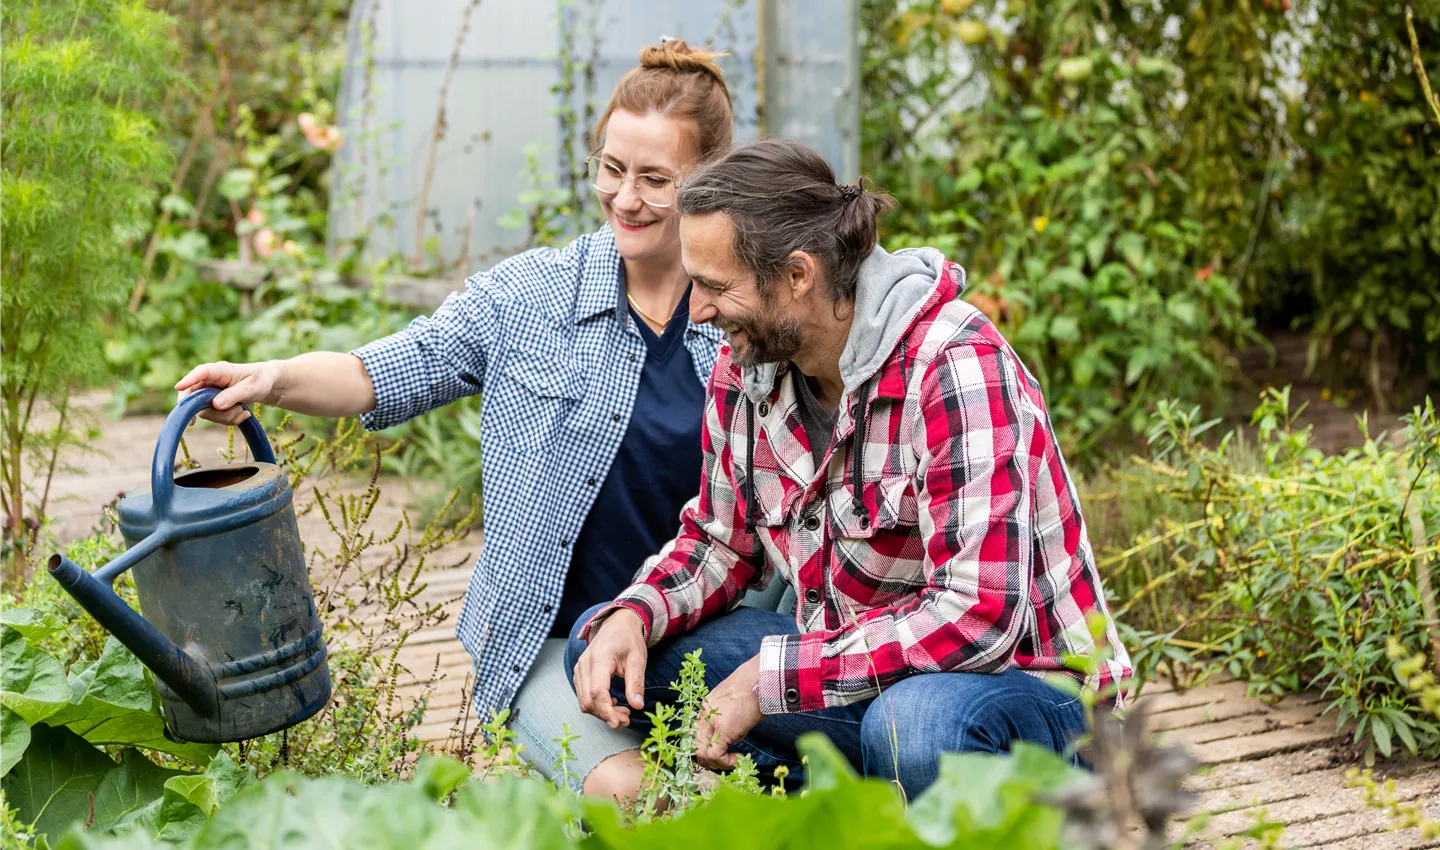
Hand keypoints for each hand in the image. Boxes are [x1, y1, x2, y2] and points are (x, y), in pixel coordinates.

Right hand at [174, 361, 285, 425]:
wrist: (266, 384)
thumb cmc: (260, 380)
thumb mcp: (252, 388)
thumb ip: (234, 395)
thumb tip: (216, 405)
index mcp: (220, 370)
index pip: (202, 372)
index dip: (189, 379)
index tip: (178, 387)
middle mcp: (211, 381)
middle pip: (193, 394)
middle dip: (205, 410)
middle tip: (195, 423)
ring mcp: (210, 392)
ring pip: (206, 410)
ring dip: (225, 416)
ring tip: (244, 411)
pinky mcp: (213, 403)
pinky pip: (215, 416)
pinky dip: (229, 419)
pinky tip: (243, 413)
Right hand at [573, 608, 648, 728]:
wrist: (617, 624)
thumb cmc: (628, 640)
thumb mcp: (638, 659)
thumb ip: (636, 683)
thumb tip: (637, 705)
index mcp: (600, 659)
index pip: (598, 692)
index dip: (606, 711)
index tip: (618, 723)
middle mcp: (585, 664)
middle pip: (588, 700)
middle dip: (606, 714)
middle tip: (626, 718)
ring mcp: (579, 669)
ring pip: (584, 701)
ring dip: (602, 711)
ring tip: (623, 712)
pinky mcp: (580, 673)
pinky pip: (583, 695)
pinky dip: (597, 704)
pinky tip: (613, 702)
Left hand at [693, 655, 762, 769]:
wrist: (759, 680)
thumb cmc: (751, 689)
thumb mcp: (731, 703)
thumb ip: (724, 719)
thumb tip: (731, 736)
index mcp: (704, 708)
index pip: (695, 735)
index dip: (705, 748)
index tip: (720, 753)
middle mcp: (703, 715)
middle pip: (696, 746)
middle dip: (710, 758)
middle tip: (726, 760)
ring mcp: (710, 723)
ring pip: (702, 753)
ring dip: (718, 762)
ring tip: (733, 759)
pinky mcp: (722, 730)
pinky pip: (715, 755)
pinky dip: (726, 762)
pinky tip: (738, 758)